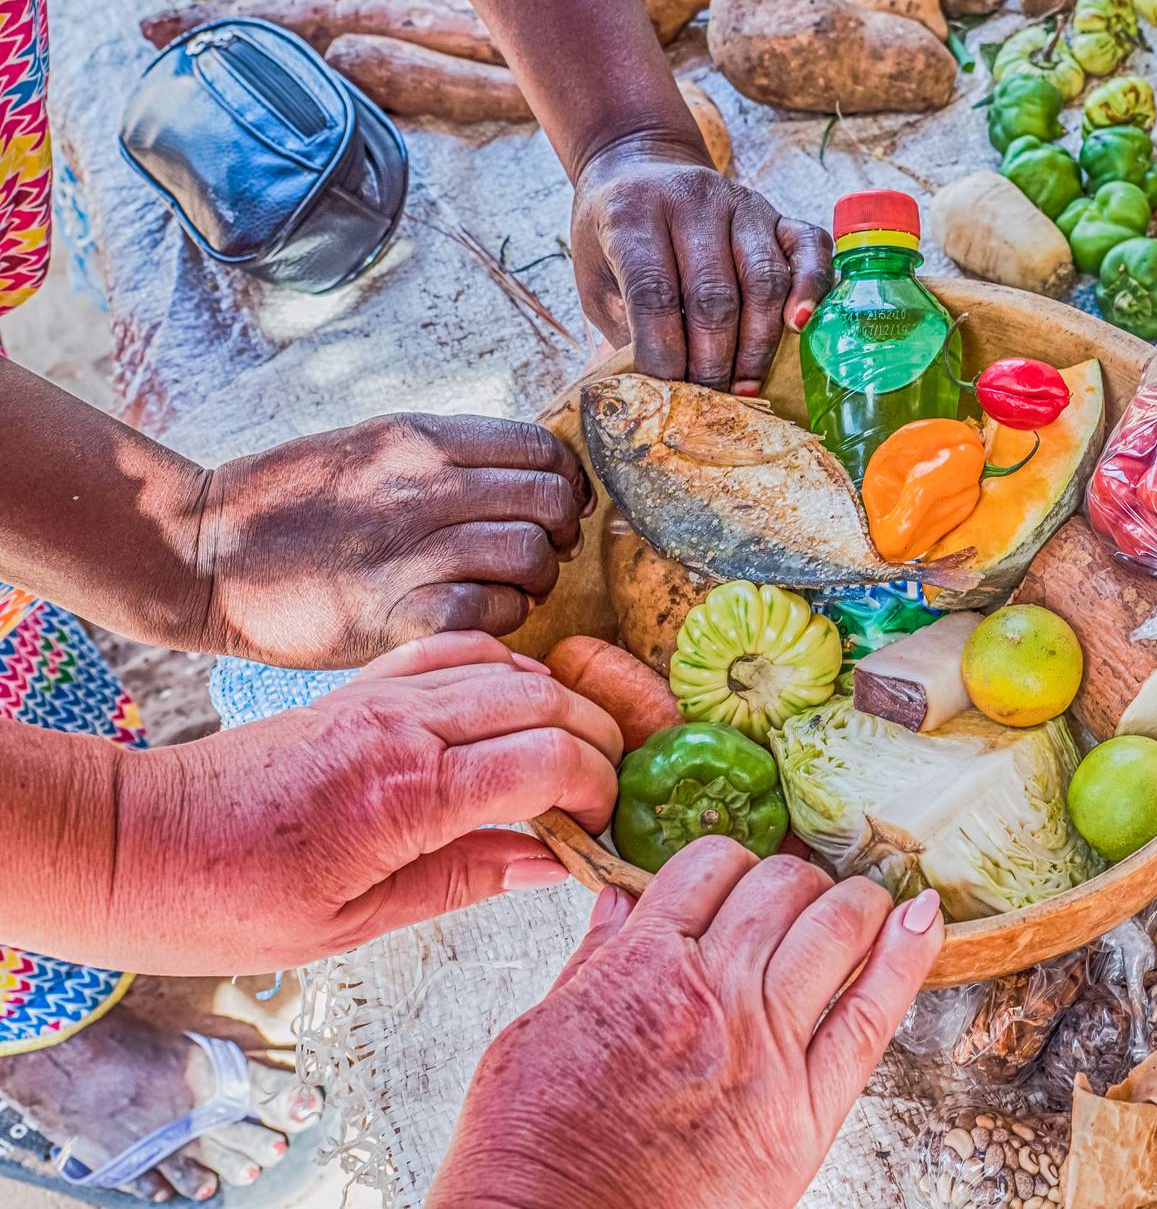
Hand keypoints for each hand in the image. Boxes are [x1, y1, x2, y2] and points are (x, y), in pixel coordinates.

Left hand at [103, 633, 617, 974]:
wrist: (129, 844)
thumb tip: (551, 863)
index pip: (550, 761)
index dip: (598, 788)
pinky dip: (504, 671)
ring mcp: (380, 696)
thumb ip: (463, 880)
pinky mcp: (360, 685)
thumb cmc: (225, 900)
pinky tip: (513, 708)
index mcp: (406, 795)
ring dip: (559, 703)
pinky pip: (456, 652)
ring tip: (571, 753)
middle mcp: (402, 728)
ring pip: (512, 669)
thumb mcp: (354, 923)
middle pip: (547, 702)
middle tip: (608, 787)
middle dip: (599, 740)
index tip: (601, 825)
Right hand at [199, 412, 589, 666]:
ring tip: (511, 588)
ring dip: (537, 579)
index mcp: (417, 439)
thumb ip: (447, 458)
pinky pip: (493, 612)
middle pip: (549, 501)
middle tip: (543, 551)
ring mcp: (407, 550)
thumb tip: (533, 476)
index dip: (567, 481)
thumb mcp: (368, 447)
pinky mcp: (392, 615)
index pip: (541, 448)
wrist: (201, 552)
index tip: (560, 504)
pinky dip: (502, 617)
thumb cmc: (288, 503)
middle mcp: (419, 486)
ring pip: (531, 556)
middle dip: (561, 531)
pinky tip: (478, 615)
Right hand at [430, 840, 943, 1208]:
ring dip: (856, 900)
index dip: (728, 862)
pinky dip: (906, 957)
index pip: (708, 866)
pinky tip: (922, 919)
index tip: (737, 875)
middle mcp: (712, 994)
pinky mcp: (806, 1111)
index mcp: (640, 968)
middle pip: (780, 887)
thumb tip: (616, 903)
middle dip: (792, 876)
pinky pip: (873, 1014)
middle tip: (798, 892)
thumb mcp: (533, 1035)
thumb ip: (589, 962)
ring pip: (835, 928)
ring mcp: (765, 1048)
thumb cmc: (531, 1153)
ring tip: (862, 900)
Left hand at [570, 131, 832, 391]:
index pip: (655, 295)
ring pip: (764, 282)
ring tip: (743, 384)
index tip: (668, 395)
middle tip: (709, 401)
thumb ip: (627, 324)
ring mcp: (741, 203)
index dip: (664, 354)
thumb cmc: (615, 238)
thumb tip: (662, 391)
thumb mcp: (597, 277)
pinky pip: (810, 248)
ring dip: (757, 346)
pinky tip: (799, 327)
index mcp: (632, 214)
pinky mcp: (778, 212)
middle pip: (714, 297)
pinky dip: (812, 288)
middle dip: (713, 363)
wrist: (640, 168)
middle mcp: (691, 200)